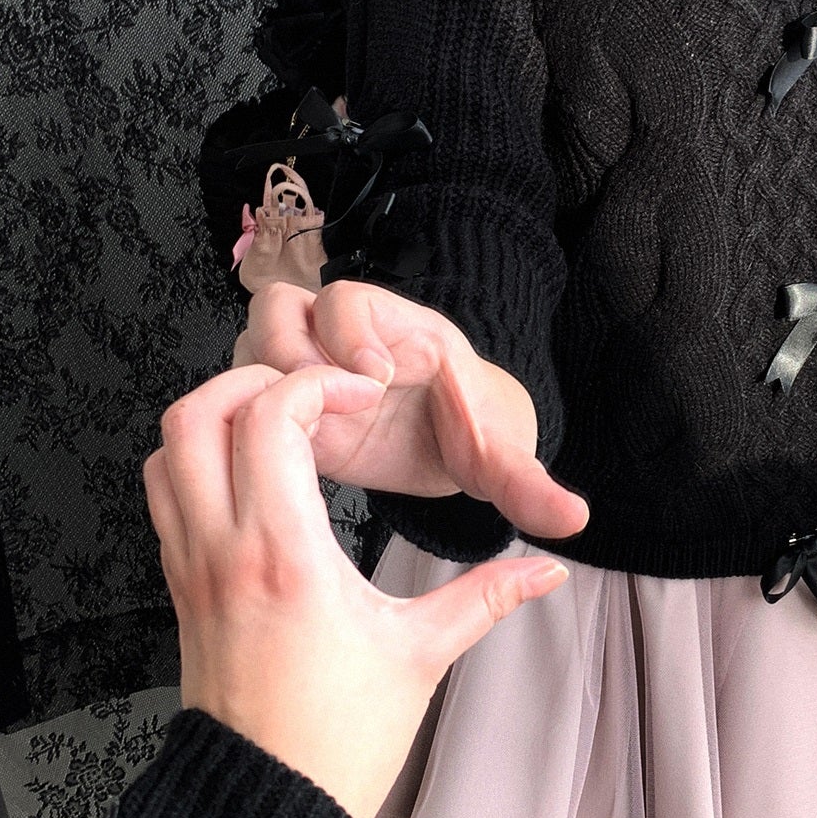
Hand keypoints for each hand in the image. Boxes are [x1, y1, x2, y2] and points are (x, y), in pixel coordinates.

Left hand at [145, 360, 571, 817]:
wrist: (264, 809)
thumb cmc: (339, 737)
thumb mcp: (423, 654)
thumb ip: (488, 596)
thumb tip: (549, 572)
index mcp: (286, 555)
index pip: (268, 419)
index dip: (316, 384)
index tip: (360, 395)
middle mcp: (225, 550)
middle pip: (200, 413)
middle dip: (258, 379)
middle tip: (314, 392)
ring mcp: (192, 567)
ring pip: (168, 448)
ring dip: (219, 413)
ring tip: (282, 421)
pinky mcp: (181, 587)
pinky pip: (164, 494)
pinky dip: (197, 458)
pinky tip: (255, 474)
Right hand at [232, 279, 589, 539]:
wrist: (452, 446)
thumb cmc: (474, 434)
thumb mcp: (498, 458)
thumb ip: (527, 484)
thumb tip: (575, 520)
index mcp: (402, 330)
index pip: (350, 298)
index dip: (351, 333)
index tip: (375, 382)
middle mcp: (346, 338)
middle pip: (281, 305)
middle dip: (291, 350)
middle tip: (322, 402)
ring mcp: (308, 367)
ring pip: (251, 342)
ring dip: (262, 382)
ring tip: (295, 433)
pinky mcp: (283, 404)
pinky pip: (241, 387)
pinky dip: (246, 413)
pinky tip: (274, 457)